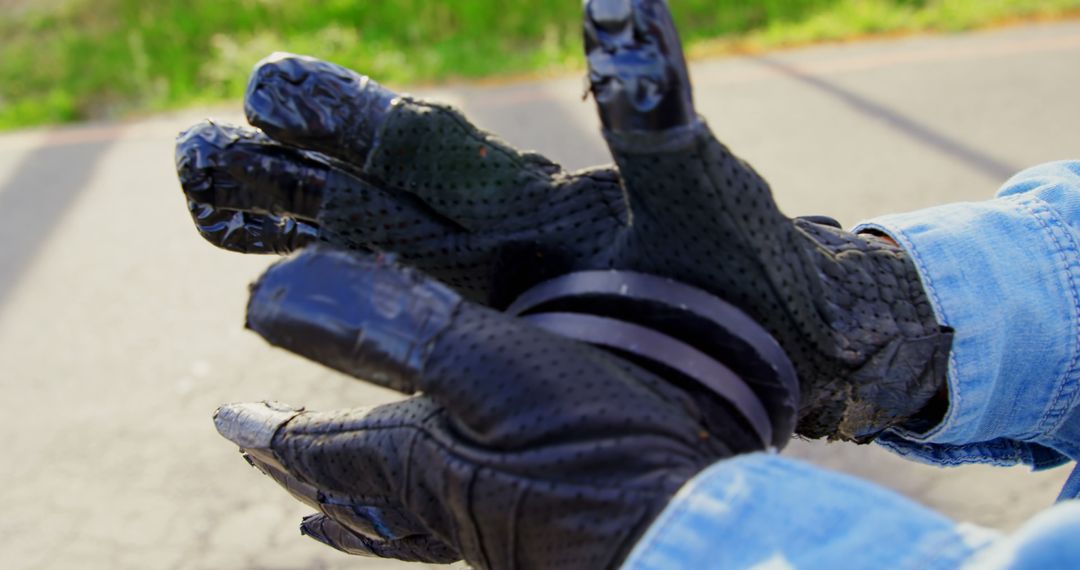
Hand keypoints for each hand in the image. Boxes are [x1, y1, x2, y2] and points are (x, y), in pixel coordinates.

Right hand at [177, 0, 951, 440]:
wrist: (785, 339)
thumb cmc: (745, 266)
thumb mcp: (696, 179)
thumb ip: (647, 98)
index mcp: (530, 198)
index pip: (420, 148)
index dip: (345, 120)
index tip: (266, 89)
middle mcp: (496, 238)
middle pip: (370, 198)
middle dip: (280, 178)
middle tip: (186, 156)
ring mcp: (495, 290)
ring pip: (372, 253)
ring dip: (289, 233)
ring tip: (206, 210)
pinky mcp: (504, 342)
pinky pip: (407, 328)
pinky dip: (347, 312)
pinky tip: (298, 313)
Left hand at [214, 245, 759, 568]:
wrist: (676, 534)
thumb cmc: (593, 450)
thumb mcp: (495, 370)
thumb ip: (405, 334)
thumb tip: (298, 299)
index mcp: (420, 463)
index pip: (323, 452)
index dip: (270, 435)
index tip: (226, 422)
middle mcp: (439, 503)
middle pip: (346, 495)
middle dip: (299, 474)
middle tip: (261, 460)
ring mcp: (483, 527)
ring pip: (390, 524)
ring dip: (345, 510)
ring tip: (315, 516)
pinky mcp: (526, 533)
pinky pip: (438, 537)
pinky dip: (405, 527)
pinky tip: (432, 517)